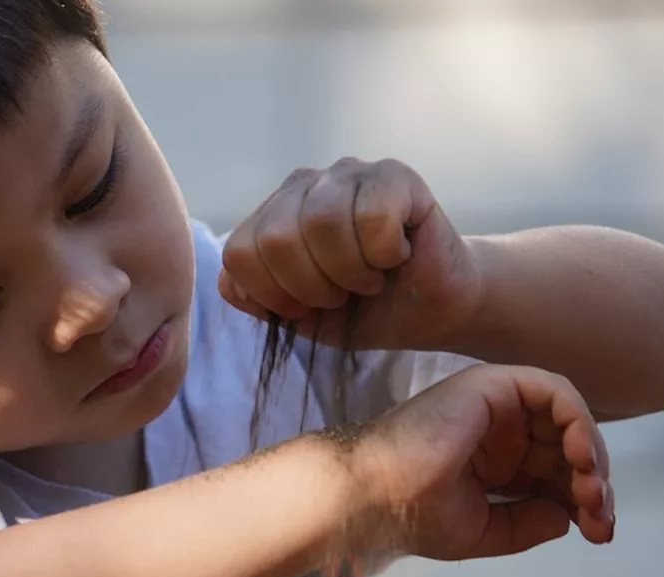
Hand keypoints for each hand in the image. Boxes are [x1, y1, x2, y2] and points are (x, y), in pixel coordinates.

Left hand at [218, 158, 482, 350]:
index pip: (240, 252)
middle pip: (277, 237)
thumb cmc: (362, 311)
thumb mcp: (297, 316)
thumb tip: (232, 283)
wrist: (431, 311)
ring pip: (321, 222)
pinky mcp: (393, 174)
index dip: (272, 294)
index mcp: (270, 217)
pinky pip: (371, 216)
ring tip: (369, 278)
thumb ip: (254, 297)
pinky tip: (396, 256)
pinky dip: (384, 253)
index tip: (305, 307)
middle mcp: (302, 186)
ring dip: (350, 271)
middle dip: (311, 285)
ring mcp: (347, 173)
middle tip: (342, 294)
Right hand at [341, 364, 614, 560]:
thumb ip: (528, 523)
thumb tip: (568, 516)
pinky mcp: (492, 384)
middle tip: (601, 519)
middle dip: (594, 482)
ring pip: (568, 416)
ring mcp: (496, 403)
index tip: (598, 532)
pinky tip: (582, 457)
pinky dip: (579, 421)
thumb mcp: (485, 530)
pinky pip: (554, 391)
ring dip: (592, 453)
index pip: (556, 469)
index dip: (584, 498)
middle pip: (568, 443)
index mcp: (494, 459)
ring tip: (591, 491)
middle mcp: (499, 427)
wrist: (375, 498)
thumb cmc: (413, 515)